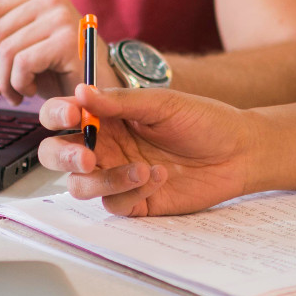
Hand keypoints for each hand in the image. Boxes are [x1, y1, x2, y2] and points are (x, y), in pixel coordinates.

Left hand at [0, 0, 103, 101]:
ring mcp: (61, 18)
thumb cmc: (62, 71)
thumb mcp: (31, 45)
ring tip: (18, 92)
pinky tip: (31, 90)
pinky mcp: (67, 40)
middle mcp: (51, 0)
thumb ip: (8, 34)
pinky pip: (22, 63)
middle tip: (2, 89)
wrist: (100, 92)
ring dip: (5, 81)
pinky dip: (20, 84)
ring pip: (7, 50)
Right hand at [36, 84, 264, 215]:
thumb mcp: (163, 104)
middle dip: (64, 156)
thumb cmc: (203, 120)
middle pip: (57, 155)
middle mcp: (105, 146)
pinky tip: (159, 177)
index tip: (71, 116)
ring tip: (142, 168)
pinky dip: (133, 192)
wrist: (239, 152)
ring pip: (81, 185)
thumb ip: (120, 101)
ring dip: (104, 180)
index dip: (57, 115)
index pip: (63, 116)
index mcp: (106, 117)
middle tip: (87, 156)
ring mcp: (117, 174)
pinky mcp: (135, 200)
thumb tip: (81, 91)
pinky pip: (115, 204)